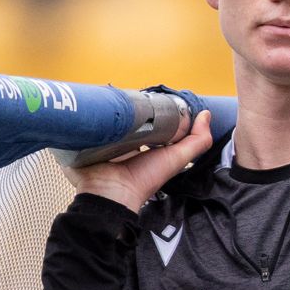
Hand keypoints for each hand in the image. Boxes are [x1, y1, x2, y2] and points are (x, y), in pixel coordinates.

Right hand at [68, 110, 212, 211]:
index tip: (151, 97)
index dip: (149, 108)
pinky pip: (84, 124)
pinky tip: (93, 107)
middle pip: (125, 116)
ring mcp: (100, 142)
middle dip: (127, 106)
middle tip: (129, 95)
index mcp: (140, 145)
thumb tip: (206, 114)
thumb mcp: (176, 158)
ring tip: (110, 99)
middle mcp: (120, 143)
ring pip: (105, 118)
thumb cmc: (143, 178)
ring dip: (107, 109)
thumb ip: (196, 140)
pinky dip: (87, 116)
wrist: (111, 194)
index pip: (145, 119)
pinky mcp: (82, 143)